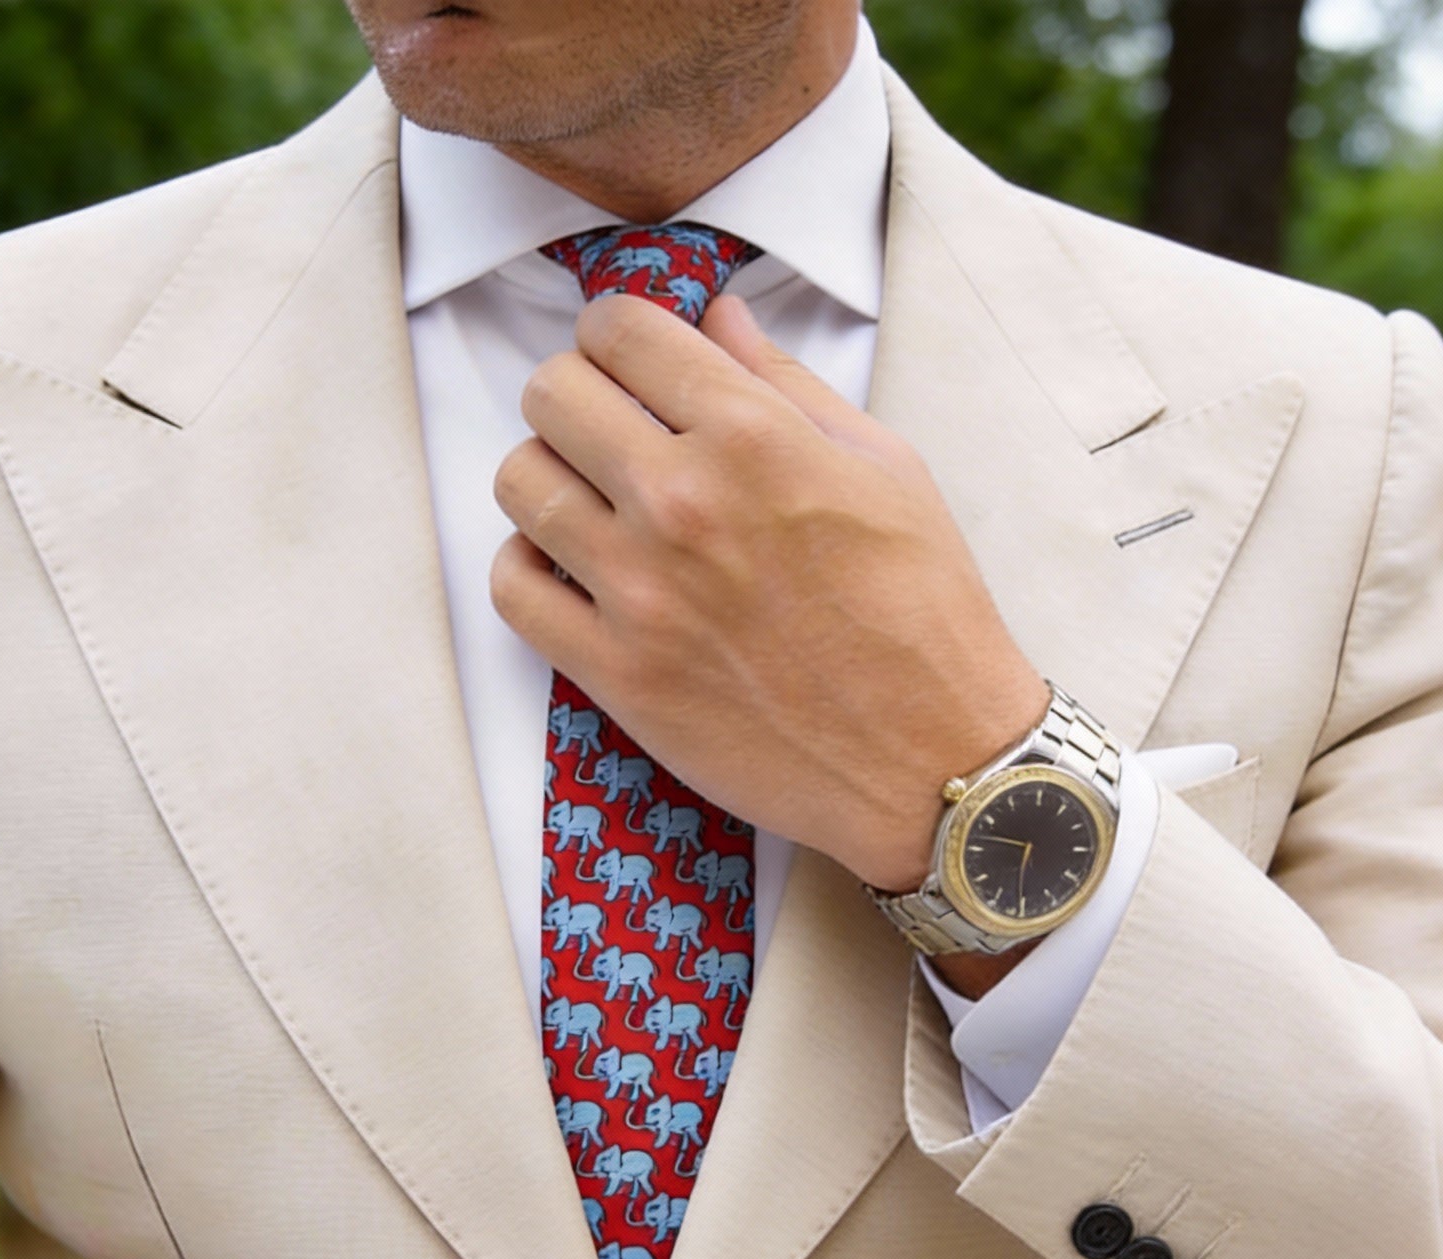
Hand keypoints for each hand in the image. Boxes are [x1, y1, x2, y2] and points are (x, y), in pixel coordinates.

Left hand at [490, 291, 1049, 895]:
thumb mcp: (885, 468)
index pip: (620, 330)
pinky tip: (570, 572)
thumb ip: (785, 384)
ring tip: (589, 502)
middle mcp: (682, 504)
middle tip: (605, 427)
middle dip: (573, 395)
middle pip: (551, 396)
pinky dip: (527, 568)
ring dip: (546, 477)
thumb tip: (718, 317)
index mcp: (753, 437)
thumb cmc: (923, 613)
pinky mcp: (618, 673)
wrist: (929, 758)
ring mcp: (640, 593)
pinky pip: (513, 590)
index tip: (624, 357)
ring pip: (519, 485)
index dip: (614, 330)